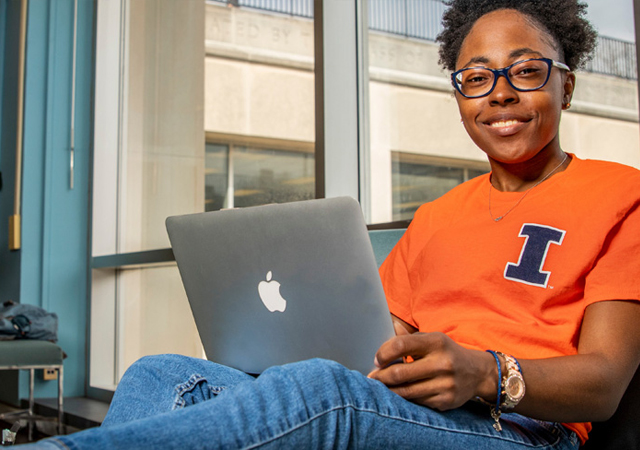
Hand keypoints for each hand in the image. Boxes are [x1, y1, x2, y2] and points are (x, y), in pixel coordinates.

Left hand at [368, 331, 496, 410]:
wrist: (478, 373)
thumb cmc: (447, 352)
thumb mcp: (432, 338)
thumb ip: (409, 337)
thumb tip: (390, 325)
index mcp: (436, 342)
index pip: (401, 345)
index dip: (383, 353)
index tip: (377, 359)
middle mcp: (442, 363)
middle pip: (400, 373)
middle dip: (380, 376)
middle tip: (372, 377)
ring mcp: (445, 384)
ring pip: (406, 391)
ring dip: (389, 390)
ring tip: (380, 386)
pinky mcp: (446, 401)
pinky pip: (417, 402)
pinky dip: (405, 398)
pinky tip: (399, 394)